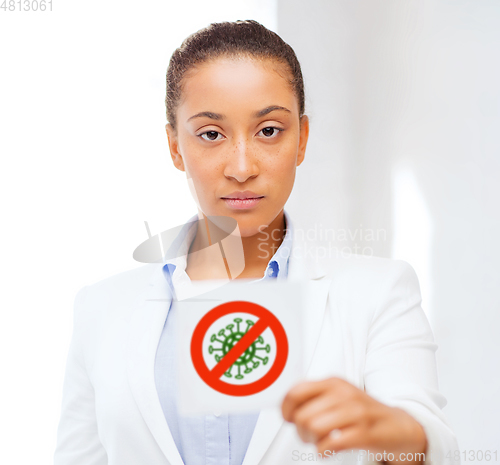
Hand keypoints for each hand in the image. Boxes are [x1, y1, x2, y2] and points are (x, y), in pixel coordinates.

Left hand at [281, 377, 427, 463]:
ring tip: (319, 441)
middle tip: (307, 434)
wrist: (400, 425)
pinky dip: (324, 450)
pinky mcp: (365, 433)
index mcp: (333, 382)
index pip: (297, 391)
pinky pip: (331, 443)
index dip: (286, 408)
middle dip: (300, 430)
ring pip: (314, 428)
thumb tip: (287, 408)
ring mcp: (355, 413)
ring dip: (311, 440)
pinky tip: (329, 448)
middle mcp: (343, 394)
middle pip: (303, 415)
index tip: (288, 418)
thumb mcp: (339, 395)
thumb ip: (315, 397)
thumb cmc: (364, 411)